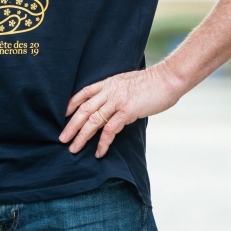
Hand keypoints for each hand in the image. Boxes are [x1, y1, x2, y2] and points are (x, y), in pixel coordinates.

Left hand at [61, 64, 184, 157]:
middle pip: (83, 109)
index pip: (83, 93)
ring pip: (93, 120)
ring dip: (82, 136)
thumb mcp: (128, 83)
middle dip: (71, 125)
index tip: (63, 115)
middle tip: (62, 138)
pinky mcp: (127, 111)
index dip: (71, 104)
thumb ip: (117, 92)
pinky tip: (98, 152)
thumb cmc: (152, 83)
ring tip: (73, 148)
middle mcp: (108, 91)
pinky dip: (103, 142)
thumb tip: (113, 106)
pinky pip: (110, 129)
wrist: (168, 79)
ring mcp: (117, 101)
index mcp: (108, 83)